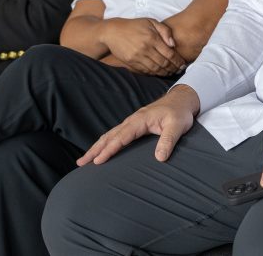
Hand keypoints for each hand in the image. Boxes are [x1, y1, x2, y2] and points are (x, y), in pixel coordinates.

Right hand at [78, 85, 199, 165]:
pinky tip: (100, 150)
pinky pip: (115, 135)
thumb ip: (168, 141)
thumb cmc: (179, 113)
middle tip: (80, 163)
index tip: (97, 161)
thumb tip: (159, 158)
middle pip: (109, 136)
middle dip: (94, 149)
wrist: (181, 99)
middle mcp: (132, 121)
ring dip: (96, 147)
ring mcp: (131, 123)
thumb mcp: (177, 126)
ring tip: (83, 160)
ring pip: (110, 135)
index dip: (109, 150)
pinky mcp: (134, 126)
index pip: (121, 137)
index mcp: (139, 120)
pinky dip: (105, 143)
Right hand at [100, 18, 185, 75]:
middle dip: (174, 68)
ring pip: (155, 69)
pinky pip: (145, 71)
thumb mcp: (151, 22)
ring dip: (165, 73)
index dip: (178, 61)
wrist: (113, 31)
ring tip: (171, 72)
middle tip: (179, 70)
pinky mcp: (131, 62)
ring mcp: (137, 56)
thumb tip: (173, 44)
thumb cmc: (134, 25)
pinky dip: (154, 73)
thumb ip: (165, 31)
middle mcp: (145, 48)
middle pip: (164, 63)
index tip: (183, 64)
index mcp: (152, 38)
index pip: (169, 53)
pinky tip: (159, 72)